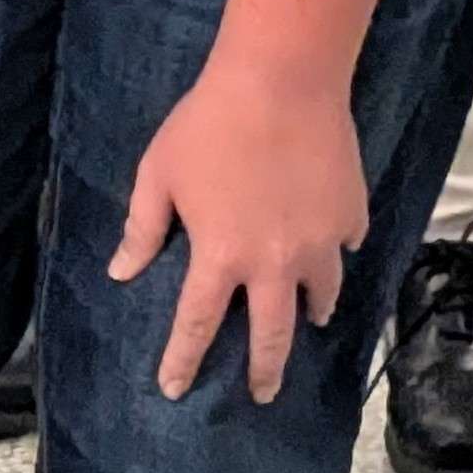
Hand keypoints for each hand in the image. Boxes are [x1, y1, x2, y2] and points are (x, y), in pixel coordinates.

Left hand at [112, 56, 365, 402]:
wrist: (281, 79)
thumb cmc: (209, 122)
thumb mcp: (159, 172)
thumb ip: (142, 227)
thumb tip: (121, 272)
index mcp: (221, 257)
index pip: (197, 326)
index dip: (182, 362)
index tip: (174, 389)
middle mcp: (274, 263)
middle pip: (273, 337)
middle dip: (266, 372)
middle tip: (264, 393)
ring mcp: (320, 244)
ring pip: (321, 297)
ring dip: (310, 313)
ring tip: (308, 319)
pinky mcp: (351, 217)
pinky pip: (344, 247)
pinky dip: (335, 253)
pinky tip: (330, 248)